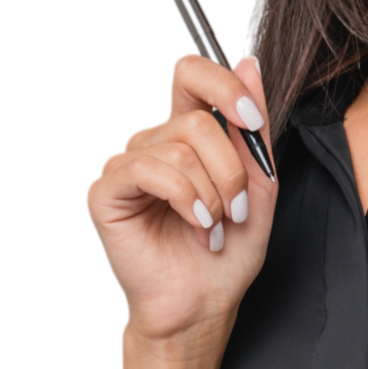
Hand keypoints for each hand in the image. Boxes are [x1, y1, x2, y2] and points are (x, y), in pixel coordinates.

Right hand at [86, 54, 277, 343]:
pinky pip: (150, 170)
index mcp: (187, 133)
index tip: (251, 121)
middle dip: (231, 171)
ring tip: (214, 228)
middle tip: (236, 210)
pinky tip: (197, 227)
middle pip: (197, 121)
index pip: (193, 73)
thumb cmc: (227, 252)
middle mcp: (153, 142)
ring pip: (179, 149)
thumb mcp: (259, 185)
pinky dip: (186, 200)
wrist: (203, 305)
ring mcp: (128, 165)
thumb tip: (250, 63)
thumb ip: (253, 127)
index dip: (224, 87)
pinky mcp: (107, 191)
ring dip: (212, 196)